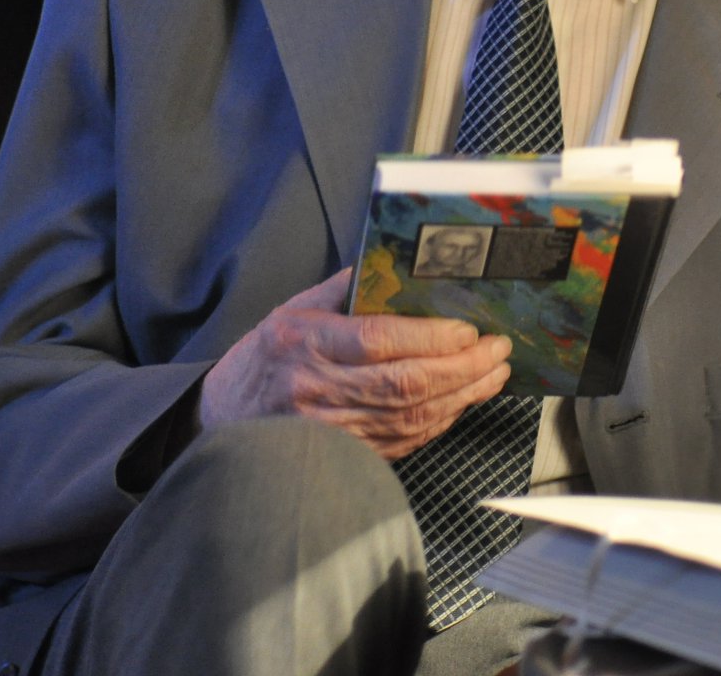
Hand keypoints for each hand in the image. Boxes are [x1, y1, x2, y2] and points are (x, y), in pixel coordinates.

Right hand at [198, 269, 512, 458]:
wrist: (223, 421)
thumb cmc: (262, 359)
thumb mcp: (293, 310)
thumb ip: (344, 290)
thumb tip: (397, 266)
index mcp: (306, 343)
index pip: (378, 341)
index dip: (429, 338)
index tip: (466, 329)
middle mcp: (319, 389)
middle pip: (406, 384)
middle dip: (462, 367)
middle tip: (497, 350)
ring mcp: (333, 429)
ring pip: (412, 417)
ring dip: (462, 396)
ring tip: (493, 373)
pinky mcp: (346, 454)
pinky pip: (404, 440)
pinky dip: (440, 421)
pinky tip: (462, 402)